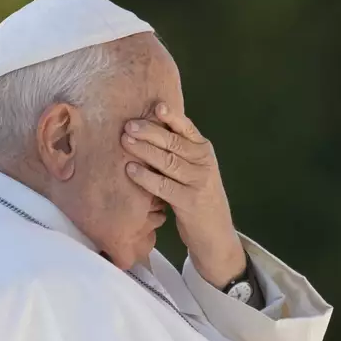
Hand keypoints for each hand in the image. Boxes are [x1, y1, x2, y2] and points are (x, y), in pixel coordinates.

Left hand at [121, 102, 245, 287]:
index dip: (172, 117)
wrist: (215, 234)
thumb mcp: (193, 171)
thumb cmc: (197, 198)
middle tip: (129, 125)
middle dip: (150, 132)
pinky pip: (164, 186)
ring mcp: (199, 183)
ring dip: (145, 150)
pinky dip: (146, 177)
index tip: (155, 106)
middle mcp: (204, 164)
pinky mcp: (190, 203)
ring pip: (168, 162)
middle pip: (174, 143)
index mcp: (204, 151)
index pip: (187, 129)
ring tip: (125, 141)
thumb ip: (177, 152)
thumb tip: (146, 130)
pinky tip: (130, 170)